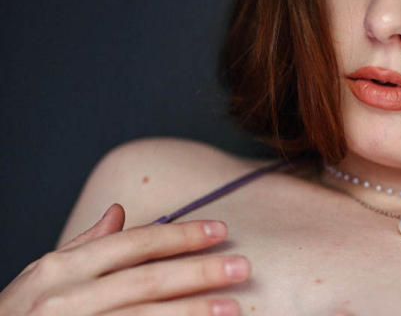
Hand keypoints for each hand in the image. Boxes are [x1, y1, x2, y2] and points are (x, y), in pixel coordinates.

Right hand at [0, 204, 247, 315]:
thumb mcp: (41, 276)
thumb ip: (85, 246)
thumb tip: (120, 212)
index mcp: (61, 269)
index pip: (133, 244)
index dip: (180, 236)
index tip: (220, 231)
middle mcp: (66, 299)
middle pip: (147, 280)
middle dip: (199, 273)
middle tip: (242, 267)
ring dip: (192, 313)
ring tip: (233, 308)